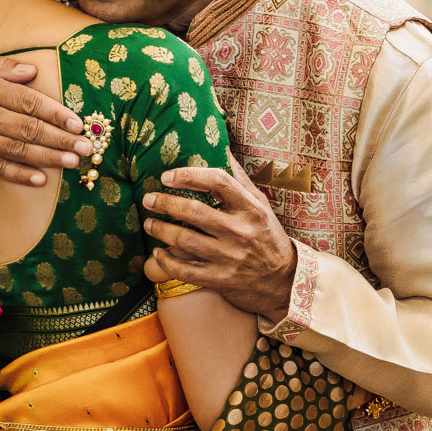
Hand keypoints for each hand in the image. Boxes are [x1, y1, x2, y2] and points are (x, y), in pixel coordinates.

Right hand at [0, 55, 90, 185]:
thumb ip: (1, 67)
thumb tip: (31, 72)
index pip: (30, 103)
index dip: (57, 114)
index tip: (78, 122)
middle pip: (31, 131)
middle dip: (62, 140)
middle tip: (87, 148)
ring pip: (19, 152)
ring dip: (49, 159)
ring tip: (73, 163)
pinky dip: (20, 175)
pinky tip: (41, 179)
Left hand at [142, 162, 298, 321]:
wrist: (282, 280)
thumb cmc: (268, 236)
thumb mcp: (261, 205)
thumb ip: (239, 179)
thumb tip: (222, 150)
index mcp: (250, 208)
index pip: (217, 181)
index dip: (188, 175)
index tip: (167, 176)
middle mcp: (240, 231)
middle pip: (194, 211)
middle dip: (165, 203)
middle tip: (149, 199)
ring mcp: (229, 257)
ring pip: (184, 239)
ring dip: (160, 229)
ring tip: (149, 223)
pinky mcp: (220, 279)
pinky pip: (184, 269)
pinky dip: (166, 260)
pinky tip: (158, 253)